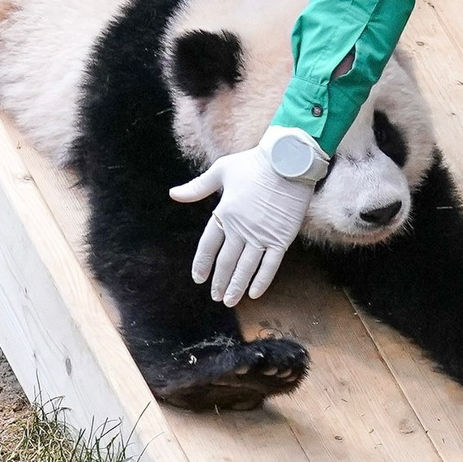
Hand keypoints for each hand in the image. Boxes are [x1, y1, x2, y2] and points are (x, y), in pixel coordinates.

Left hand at [169, 127, 324, 306]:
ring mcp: (262, 235)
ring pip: (245, 268)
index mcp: (225, 213)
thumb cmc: (254, 163)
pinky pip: (270, 265)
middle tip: (216, 296)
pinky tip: (254, 293)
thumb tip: (173, 194)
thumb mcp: (221, 171)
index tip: (199, 278)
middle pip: (226, 261)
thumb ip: (197, 187)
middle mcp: (241, 228)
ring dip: (236, 286)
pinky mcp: (281, 238)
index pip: (209, 245)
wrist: (288, 160)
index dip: (202, 263)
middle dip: (220, 281)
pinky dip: (261, 281)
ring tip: (230, 300)